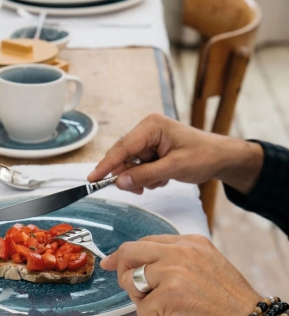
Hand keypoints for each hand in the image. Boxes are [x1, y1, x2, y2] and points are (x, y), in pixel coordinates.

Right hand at [88, 114, 263, 194]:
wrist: (221, 158)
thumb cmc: (204, 156)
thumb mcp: (175, 167)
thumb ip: (145, 175)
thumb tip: (119, 182)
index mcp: (152, 126)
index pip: (122, 147)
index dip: (106, 165)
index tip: (92, 178)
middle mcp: (146, 130)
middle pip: (122, 157)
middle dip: (129, 175)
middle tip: (140, 189)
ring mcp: (147, 140)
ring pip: (129, 165)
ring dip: (140, 178)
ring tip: (159, 181)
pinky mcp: (150, 151)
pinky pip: (137, 168)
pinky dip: (145, 178)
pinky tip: (161, 178)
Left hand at [100, 234, 261, 315]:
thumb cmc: (229, 305)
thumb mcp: (204, 267)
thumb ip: (174, 261)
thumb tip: (137, 265)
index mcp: (189, 242)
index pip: (144, 242)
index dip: (123, 255)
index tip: (111, 264)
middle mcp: (181, 251)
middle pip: (129, 252)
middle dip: (122, 273)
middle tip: (136, 292)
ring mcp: (174, 272)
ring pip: (130, 282)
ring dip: (142, 301)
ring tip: (167, 310)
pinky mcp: (170, 295)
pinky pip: (142, 310)